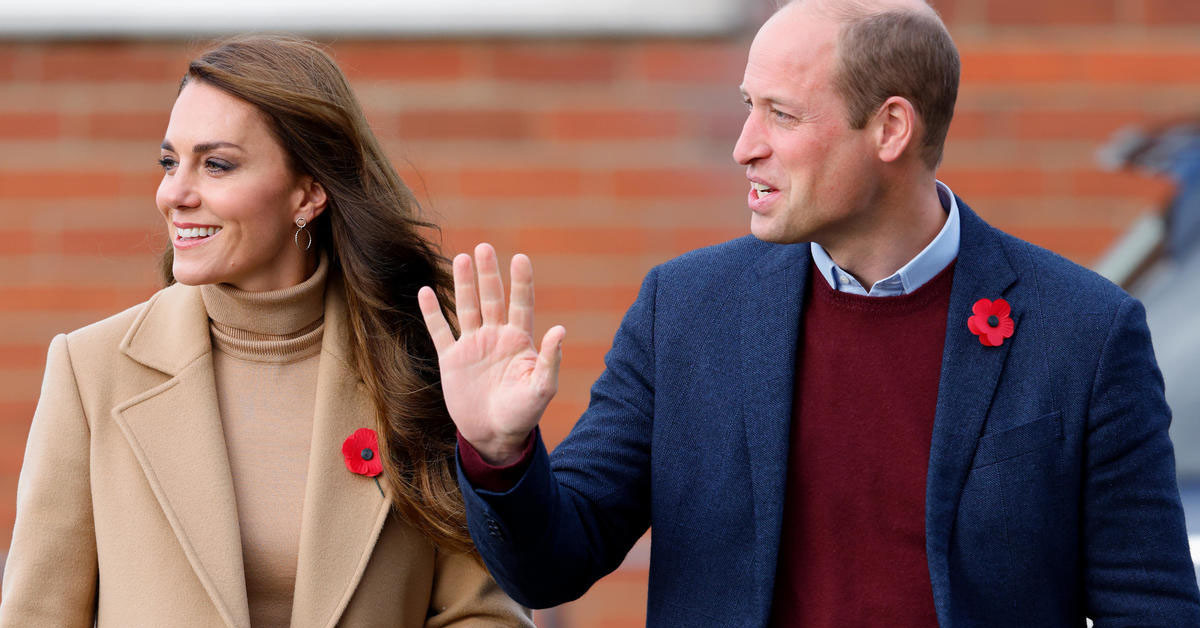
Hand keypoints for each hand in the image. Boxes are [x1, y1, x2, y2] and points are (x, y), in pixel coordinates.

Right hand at [418, 243, 564, 464]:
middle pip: (492, 298)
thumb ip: (550, 360)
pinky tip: (426, 291)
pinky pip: (440, 330)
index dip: (521, 282)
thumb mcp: (542, 389)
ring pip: (466, 307)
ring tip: (461, 258)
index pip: (521, 304)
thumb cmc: (524, 413)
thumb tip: (561, 329)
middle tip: (483, 248)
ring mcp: (473, 346)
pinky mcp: (452, 359)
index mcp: (519, 341)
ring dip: (463, 284)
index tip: (520, 258)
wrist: (495, 435)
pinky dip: (432, 312)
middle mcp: (496, 337)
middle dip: (488, 274)